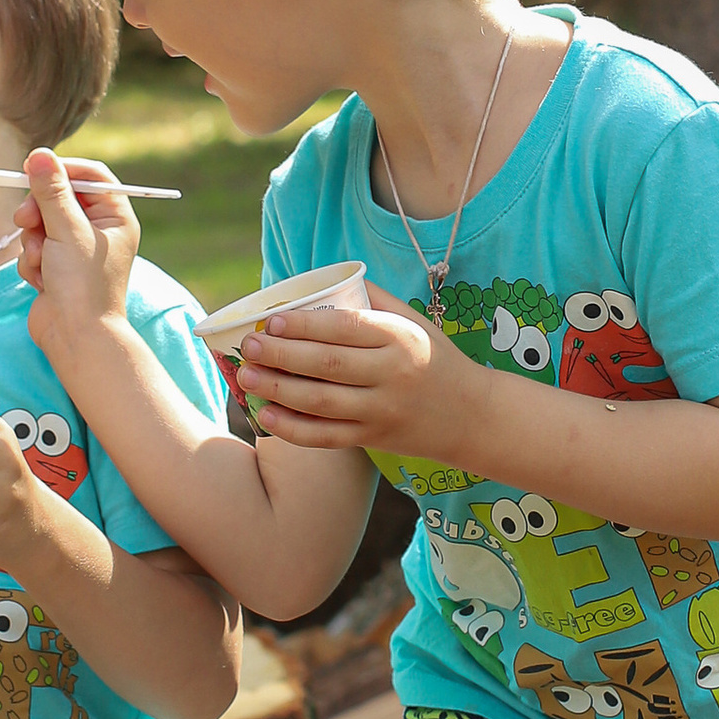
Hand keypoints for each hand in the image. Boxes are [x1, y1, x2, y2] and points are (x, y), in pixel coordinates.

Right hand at [17, 149, 140, 361]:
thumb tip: (40, 154)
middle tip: (24, 220)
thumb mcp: (67, 231)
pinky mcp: (56, 267)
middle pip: (59, 197)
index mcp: (115, 217)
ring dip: (33, 241)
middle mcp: (98, 230)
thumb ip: (51, 192)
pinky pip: (34, 247)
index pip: (90, 176)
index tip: (34, 169)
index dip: (62, 170)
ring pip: (41, 223)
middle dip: (38, 210)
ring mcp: (76, 250)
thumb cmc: (83, 286)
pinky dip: (31, 261)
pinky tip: (41, 280)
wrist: (75, 338)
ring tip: (41, 262)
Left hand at [237, 293, 475, 461]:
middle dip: (281, 354)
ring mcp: (382, 410)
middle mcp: (391, 374)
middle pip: (327, 365)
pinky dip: (294, 428)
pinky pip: (327, 436)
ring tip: (247, 377)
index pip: (345, 328)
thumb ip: (373, 299)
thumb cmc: (434, 358)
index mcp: (399, 337)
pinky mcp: (374, 439)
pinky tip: (267, 415)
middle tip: (249, 346)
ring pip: (322, 402)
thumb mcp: (414, 321)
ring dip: (279, 389)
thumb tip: (322, 280)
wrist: (472, 415)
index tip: (271, 320)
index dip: (304, 324)